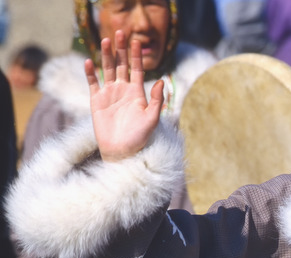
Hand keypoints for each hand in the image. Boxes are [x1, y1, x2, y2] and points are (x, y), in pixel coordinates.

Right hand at [85, 30, 164, 161]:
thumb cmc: (140, 137)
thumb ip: (156, 100)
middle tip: (120, 32)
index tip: (137, 41)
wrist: (122, 151)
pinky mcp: (96, 101)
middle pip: (121, 65)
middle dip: (121, 49)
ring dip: (107, 55)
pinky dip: (90, 73)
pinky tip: (89, 61)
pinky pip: (93, 83)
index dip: (136, 55)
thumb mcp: (152, 118)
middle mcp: (123, 90)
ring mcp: (109, 94)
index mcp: (137, 93)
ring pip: (107, 70)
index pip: (137, 69)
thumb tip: (161, 81)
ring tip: (106, 40)